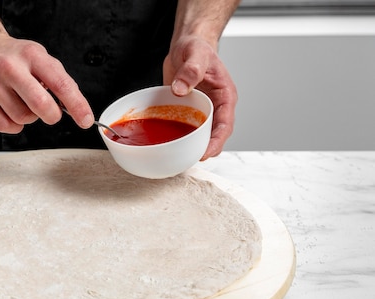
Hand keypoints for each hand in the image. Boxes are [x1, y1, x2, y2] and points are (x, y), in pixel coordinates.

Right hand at [0, 35, 93, 133]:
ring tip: (23, 101)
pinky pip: (7, 126)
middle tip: (51, 112)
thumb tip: (76, 106)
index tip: (86, 120)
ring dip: (30, 116)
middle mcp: (11, 68)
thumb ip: (58, 80)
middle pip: (41, 105)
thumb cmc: (14, 57)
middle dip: (52, 115)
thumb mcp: (39, 57)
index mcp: (32, 55)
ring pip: (23, 118)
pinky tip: (11, 109)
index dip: (77, 105)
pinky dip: (14, 124)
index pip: (60, 84)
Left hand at [163, 35, 236, 159]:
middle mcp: (215, 106)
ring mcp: (202, 110)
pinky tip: (168, 143)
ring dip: (192, 145)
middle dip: (204, 149)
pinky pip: (186, 127)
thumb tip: (181, 89)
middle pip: (214, 135)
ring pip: (200, 134)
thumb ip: (191, 70)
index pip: (225, 125)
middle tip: (189, 159)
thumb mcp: (195, 53)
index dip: (216, 141)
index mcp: (224, 96)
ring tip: (179, 156)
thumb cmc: (196, 46)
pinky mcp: (188, 110)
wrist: (186, 44)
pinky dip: (179, 136)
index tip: (206, 153)